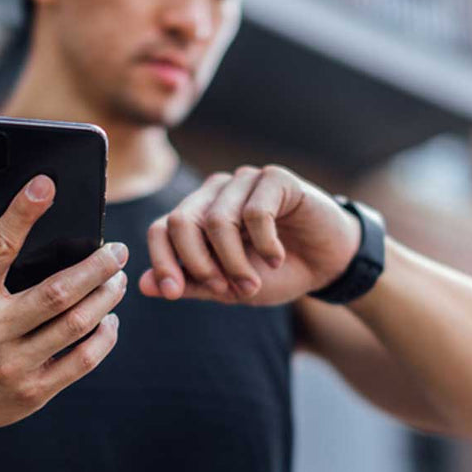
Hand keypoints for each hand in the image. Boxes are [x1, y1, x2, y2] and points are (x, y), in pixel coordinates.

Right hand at [0, 174, 127, 439]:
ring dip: (106, 297)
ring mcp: (14, 365)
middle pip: (58, 292)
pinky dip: (104, 337)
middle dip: (96, 266)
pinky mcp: (33, 392)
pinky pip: (82, 361)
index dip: (23, 213)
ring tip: (117, 279)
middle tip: (118, 249)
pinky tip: (109, 318)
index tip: (46, 185)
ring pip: (76, 325)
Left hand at [139, 165, 361, 305]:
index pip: (160, 229)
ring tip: (254, 284)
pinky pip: (254, 212)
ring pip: (218, 220)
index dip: (162, 261)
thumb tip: (144, 285)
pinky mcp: (275, 178)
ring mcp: (244, 181)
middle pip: (181, 221)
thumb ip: (191, 284)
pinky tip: (277, 257)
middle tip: (223, 290)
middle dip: (198, 263)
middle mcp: (215, 193)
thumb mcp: (230, 286)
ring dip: (235, 262)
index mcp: (198, 215)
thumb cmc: (276, 272)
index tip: (173, 293)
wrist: (327, 264)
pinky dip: (264, 244)